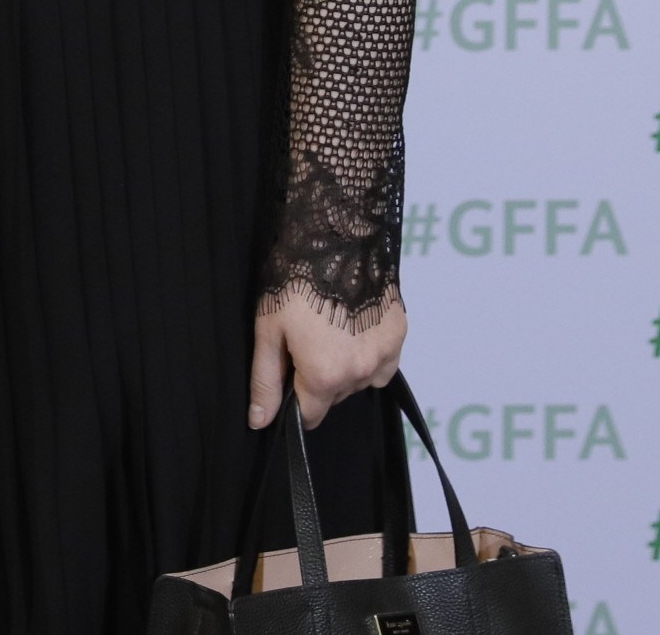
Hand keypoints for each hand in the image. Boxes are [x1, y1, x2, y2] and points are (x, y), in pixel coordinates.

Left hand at [249, 283, 405, 429]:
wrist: (334, 237)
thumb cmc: (294, 281)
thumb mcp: (268, 330)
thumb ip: (266, 381)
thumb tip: (260, 421)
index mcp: (325, 375)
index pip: (311, 416)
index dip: (295, 402)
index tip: (290, 378)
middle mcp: (361, 373)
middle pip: (335, 396)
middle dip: (319, 379)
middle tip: (305, 341)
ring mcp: (385, 354)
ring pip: (361, 380)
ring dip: (346, 367)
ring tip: (329, 329)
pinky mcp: (400, 334)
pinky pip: (383, 361)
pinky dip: (368, 352)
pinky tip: (353, 326)